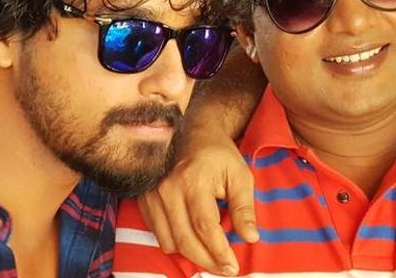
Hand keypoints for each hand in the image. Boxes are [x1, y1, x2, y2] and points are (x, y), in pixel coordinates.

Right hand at [138, 129, 258, 275]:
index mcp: (194, 180)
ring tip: (212, 259)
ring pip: (169, 241)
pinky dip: (176, 244)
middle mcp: (168, 189)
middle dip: (206, 261)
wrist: (191, 131)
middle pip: (185, 239)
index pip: (205, 227)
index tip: (232, 267)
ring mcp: (152, 194)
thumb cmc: (219, 154)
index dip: (219, 251)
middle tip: (225, 270)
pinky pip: (158, 233)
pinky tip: (193, 244)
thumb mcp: (240, 175)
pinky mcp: (144, 199)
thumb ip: (244, 207)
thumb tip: (251, 238)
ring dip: (191, 256)